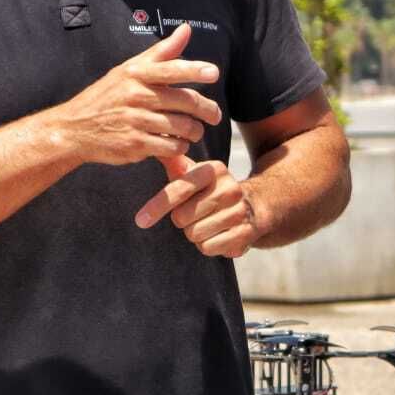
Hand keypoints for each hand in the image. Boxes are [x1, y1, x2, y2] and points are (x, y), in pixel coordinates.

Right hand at [46, 24, 221, 165]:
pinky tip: (177, 143)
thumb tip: (187, 29)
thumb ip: (162, 52)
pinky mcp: (134, 144)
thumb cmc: (108, 96)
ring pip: (182, 126)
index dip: (195, 70)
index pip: (171, 69)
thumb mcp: (129, 69)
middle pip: (185, 101)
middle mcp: (136, 95)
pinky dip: (179, 146)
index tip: (214, 73)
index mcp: (136, 74)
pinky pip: (170, 146)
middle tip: (214, 115)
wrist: (74, 128)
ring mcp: (135, 121)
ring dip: (194, 131)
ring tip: (194, 131)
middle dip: (207, 109)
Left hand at [135, 155, 260, 256]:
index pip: (179, 189)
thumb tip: (157, 147)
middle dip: (182, 220)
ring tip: (207, 223)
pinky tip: (217, 234)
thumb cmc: (211, 190)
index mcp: (214, 170)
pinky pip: (208, 247)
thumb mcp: (195, 174)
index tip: (141, 220)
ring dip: (194, 233)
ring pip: (194, 234)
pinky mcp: (244, 233)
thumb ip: (175, 163)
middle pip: (182, 217)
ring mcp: (239, 211)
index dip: (158, 206)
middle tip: (194, 214)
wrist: (253, 205)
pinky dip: (207, 245)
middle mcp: (230, 188)